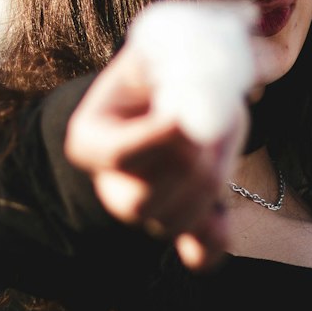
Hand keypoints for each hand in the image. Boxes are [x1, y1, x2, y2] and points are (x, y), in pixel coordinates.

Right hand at [64, 39, 247, 270]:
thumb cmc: (156, 78)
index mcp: (90, 140)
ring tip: (215, 147)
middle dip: (192, 163)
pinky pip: (197, 255)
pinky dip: (213, 241)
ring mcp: (142, 215)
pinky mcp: (178, 229)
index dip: (157, 140)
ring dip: (211, 184)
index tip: (184, 116)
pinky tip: (221, 214)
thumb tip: (218, 58)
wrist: (166, 106)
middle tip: (211, 126)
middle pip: (147, 198)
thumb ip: (169, 55)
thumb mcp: (151, 55)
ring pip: (175, 222)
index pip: (119, 154)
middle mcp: (109, 187)